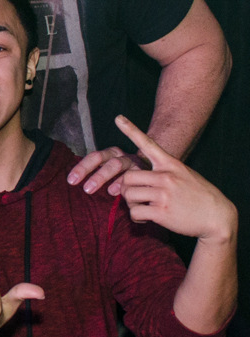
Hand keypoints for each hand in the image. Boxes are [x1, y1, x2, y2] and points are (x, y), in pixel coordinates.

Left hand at [67, 145, 142, 194]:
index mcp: (110, 154)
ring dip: (107, 177)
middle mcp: (121, 156)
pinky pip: (135, 177)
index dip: (81, 167)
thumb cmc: (126, 174)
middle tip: (86, 189)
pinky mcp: (147, 172)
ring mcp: (134, 163)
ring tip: (104, 192)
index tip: (71, 180)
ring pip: (117, 165)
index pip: (94, 157)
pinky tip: (117, 193)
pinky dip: (125, 185)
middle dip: (95, 174)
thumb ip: (98, 176)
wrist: (156, 171)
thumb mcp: (112, 172)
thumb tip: (76, 184)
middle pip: (103, 158)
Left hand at [114, 116, 236, 242]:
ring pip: (128, 195)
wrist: (217, 216)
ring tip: (142, 207)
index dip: (131, 131)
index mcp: (170, 164)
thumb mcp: (184, 174)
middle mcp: (166, 176)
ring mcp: (164, 194)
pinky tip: (146, 218)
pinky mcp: (162, 212)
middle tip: (135, 197)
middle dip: (126, 188)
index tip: (118, 118)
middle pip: (127, 177)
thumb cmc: (198, 195)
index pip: (148, 144)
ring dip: (130, 204)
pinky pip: (135, 212)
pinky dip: (136, 217)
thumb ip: (163, 172)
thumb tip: (139, 176)